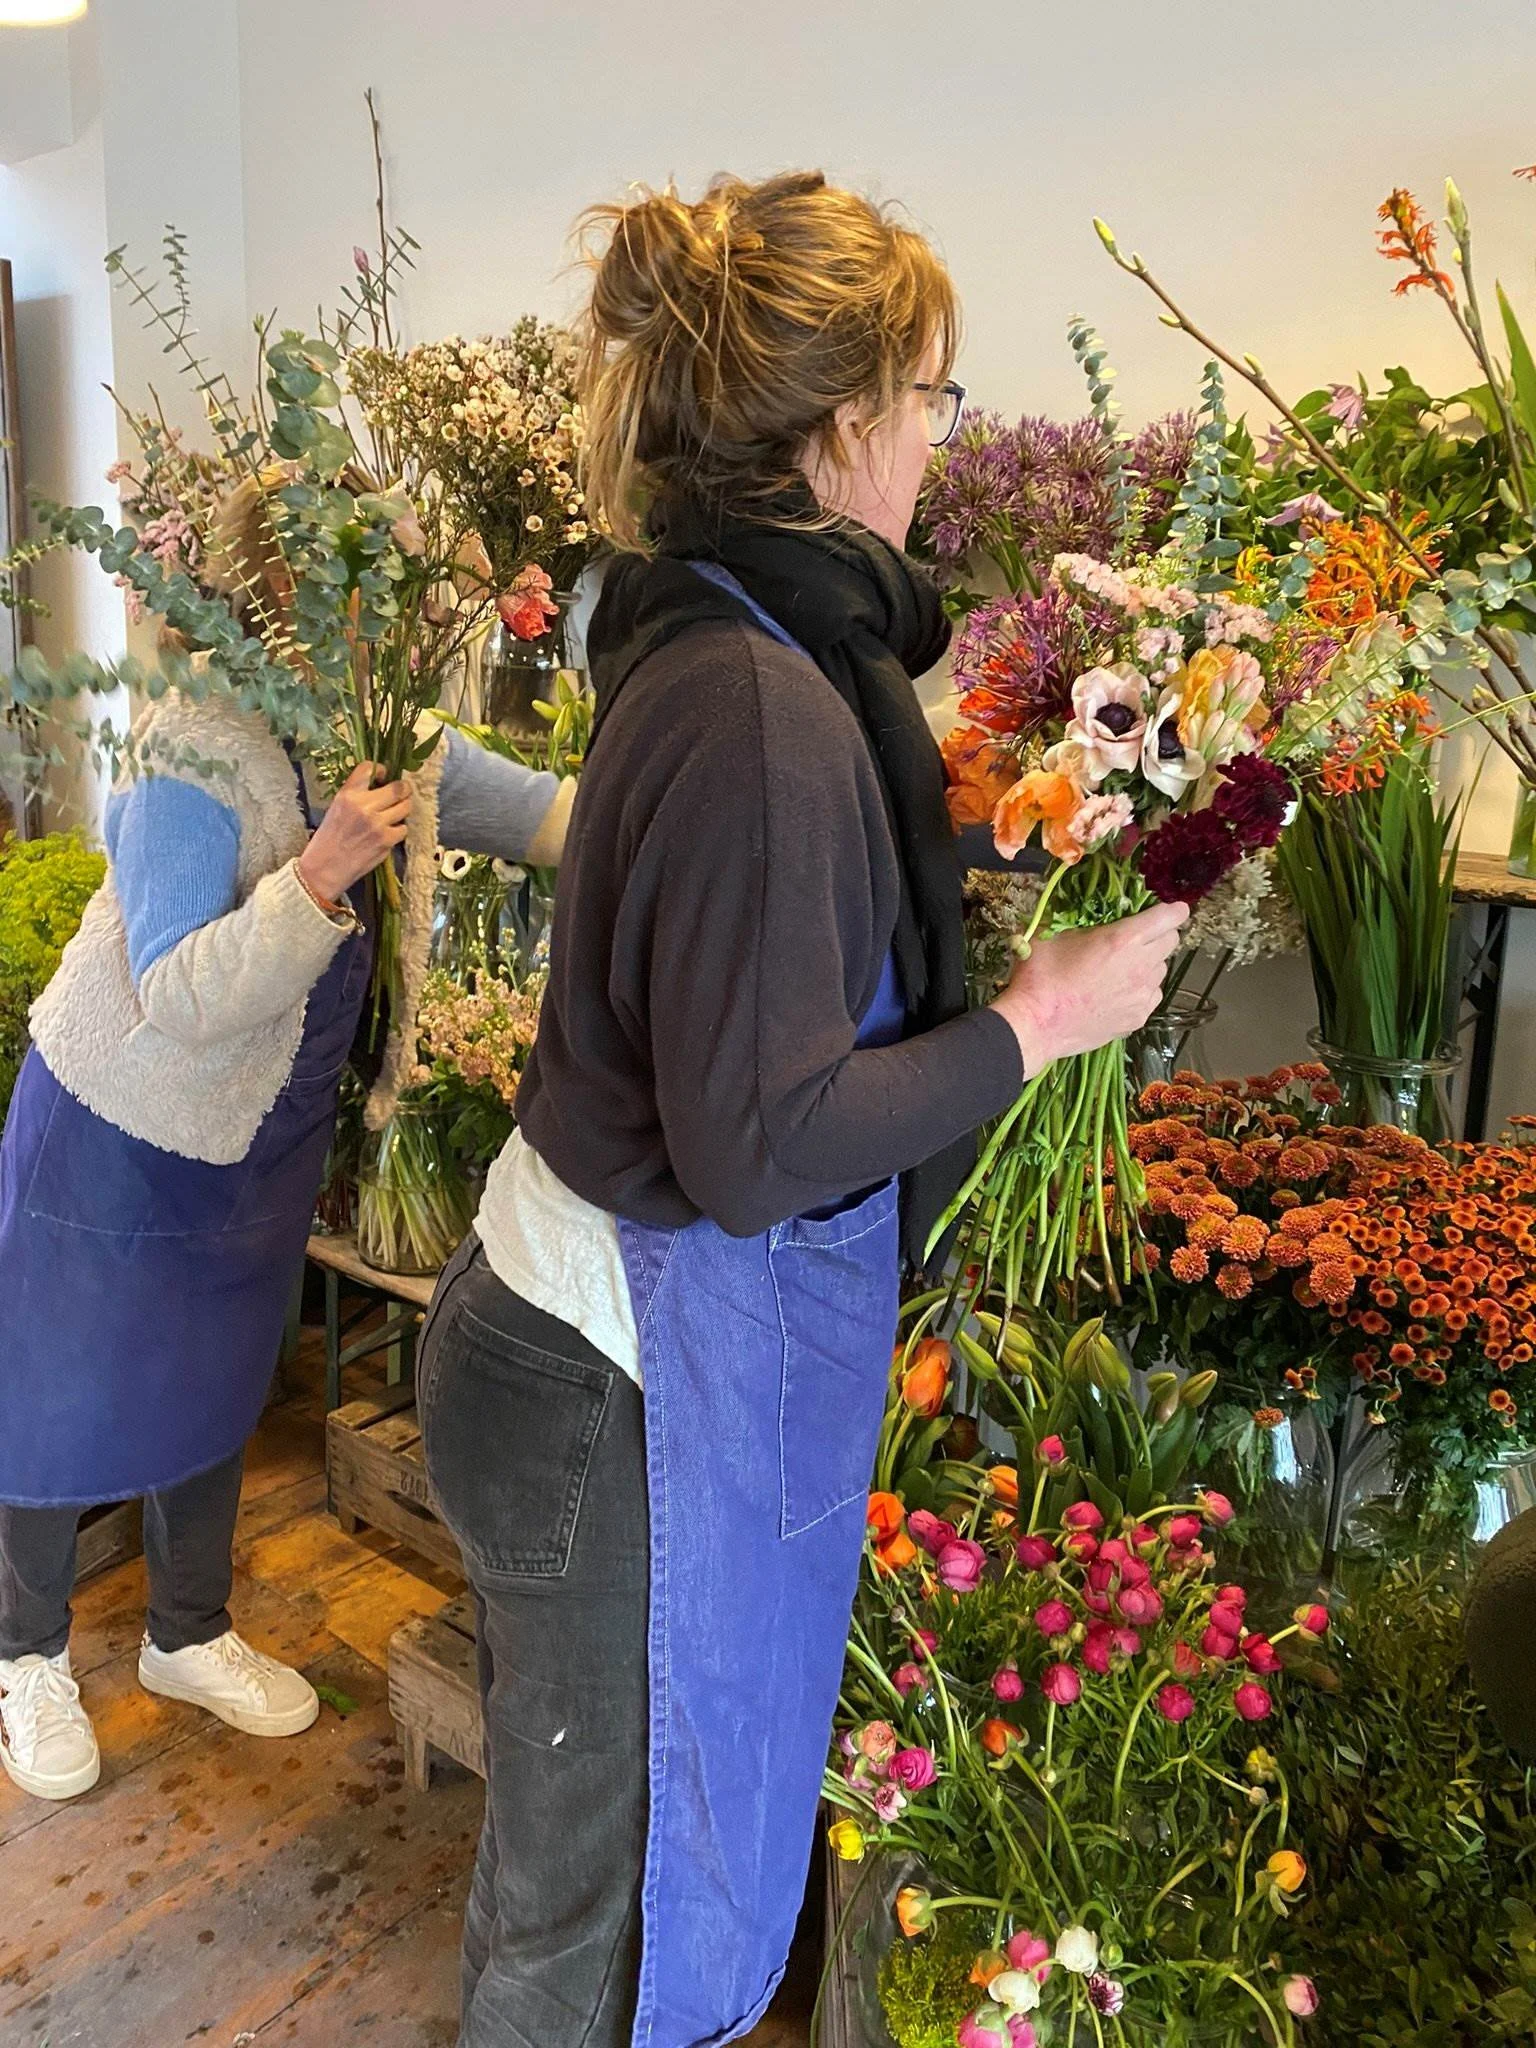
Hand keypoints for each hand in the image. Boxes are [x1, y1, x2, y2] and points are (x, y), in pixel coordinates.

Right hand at [298, 763, 409, 904]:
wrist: (325, 868)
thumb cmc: (328, 839)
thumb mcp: (336, 808)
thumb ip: (356, 795)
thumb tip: (379, 786)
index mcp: (348, 795)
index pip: (369, 768)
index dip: (381, 770)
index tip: (384, 776)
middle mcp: (364, 806)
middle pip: (397, 788)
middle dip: (403, 789)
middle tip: (403, 792)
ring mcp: (378, 823)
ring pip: (405, 807)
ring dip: (403, 808)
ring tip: (396, 813)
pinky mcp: (386, 840)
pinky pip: (403, 829)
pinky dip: (399, 830)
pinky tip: (389, 833)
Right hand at [991, 900, 1190, 1074]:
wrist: (1035, 1025)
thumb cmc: (1039, 976)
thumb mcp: (1051, 932)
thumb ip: (1076, 919)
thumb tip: (1080, 911)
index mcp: (1123, 939)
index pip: (1169, 918)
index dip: (1174, 911)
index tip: (1173, 910)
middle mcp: (1141, 966)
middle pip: (1171, 942)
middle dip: (1160, 935)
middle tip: (1137, 938)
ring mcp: (1142, 996)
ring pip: (1161, 970)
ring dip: (1149, 964)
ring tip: (1121, 969)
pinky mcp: (1137, 1018)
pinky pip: (1151, 996)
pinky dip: (1142, 990)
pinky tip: (1118, 992)